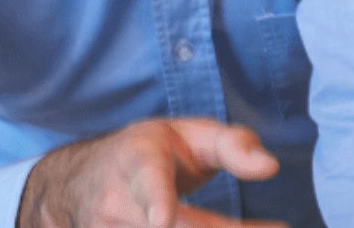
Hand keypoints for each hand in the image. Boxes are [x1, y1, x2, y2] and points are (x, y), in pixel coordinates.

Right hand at [16, 118, 288, 227]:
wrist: (83, 181)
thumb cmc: (150, 153)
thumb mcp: (189, 134)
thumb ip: (233, 145)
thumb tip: (270, 167)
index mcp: (138, 161)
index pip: (147, 182)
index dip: (155, 202)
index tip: (159, 219)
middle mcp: (117, 202)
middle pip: (175, 227)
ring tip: (258, 226)